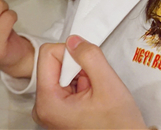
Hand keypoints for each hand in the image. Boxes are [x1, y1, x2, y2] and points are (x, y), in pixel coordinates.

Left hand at [32, 35, 148, 128]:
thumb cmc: (117, 126)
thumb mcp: (107, 84)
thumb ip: (89, 56)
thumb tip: (74, 40)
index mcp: (47, 103)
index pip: (47, 54)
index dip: (71, 53)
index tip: (86, 66)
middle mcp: (43, 107)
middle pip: (53, 62)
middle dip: (77, 66)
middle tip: (93, 83)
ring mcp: (50, 109)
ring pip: (61, 70)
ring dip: (81, 75)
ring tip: (94, 92)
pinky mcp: (58, 109)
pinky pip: (66, 81)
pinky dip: (82, 83)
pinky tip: (92, 96)